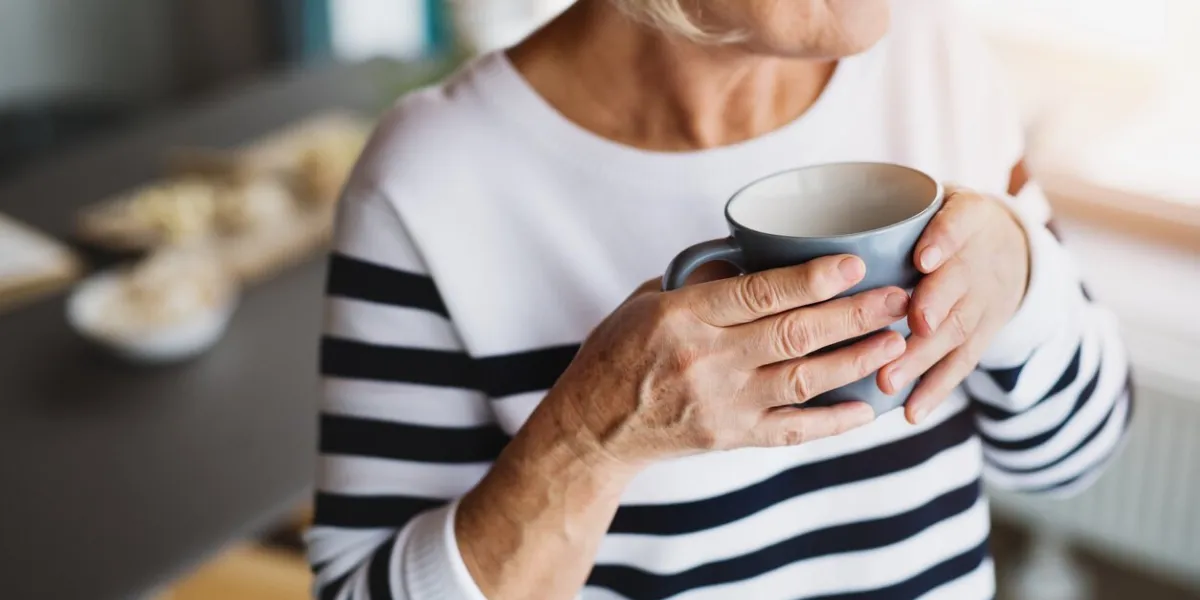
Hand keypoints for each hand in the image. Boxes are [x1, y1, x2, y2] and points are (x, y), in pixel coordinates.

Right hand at [540, 255, 910, 468]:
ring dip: (855, 360)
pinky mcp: (730, 437)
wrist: (593, 426)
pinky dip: (833, 422)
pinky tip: (867, 408)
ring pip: (803, 380)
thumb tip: (757, 255)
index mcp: (682, 316)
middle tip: (898, 297)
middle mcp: (705, 360)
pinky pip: (793, 430)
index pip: (758, 293)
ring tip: (895, 340)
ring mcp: (720, 403)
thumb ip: (703, 282)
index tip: (855, 263)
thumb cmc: (619, 352)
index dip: (812, 278)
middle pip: (793, 334)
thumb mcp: (647, 301)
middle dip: (853, 314)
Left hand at [878, 185, 1030, 423]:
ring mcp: (983, 302)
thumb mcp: (929, 199)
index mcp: (966, 216)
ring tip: (890, 380)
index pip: (959, 222)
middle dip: (933, 307)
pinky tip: (910, 412)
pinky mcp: (980, 337)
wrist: (1008, 249)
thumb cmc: (940, 222)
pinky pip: (960, 366)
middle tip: (909, 325)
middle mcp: (979, 261)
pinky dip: (935, 390)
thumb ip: (884, 207)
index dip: (944, 240)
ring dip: (923, 358)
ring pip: (955, 331)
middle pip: (959, 284)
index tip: (923, 258)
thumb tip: (794, 224)